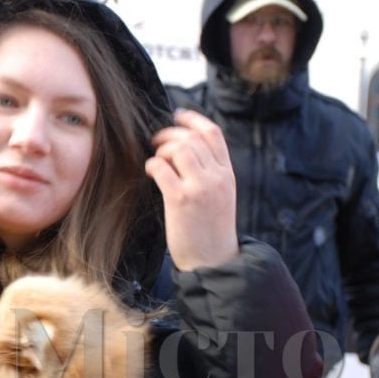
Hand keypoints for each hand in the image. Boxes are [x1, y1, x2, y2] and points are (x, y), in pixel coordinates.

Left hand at [145, 110, 238, 270]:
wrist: (214, 261)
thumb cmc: (211, 231)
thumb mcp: (221, 196)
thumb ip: (211, 173)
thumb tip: (186, 151)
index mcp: (227, 174)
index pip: (213, 134)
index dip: (193, 120)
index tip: (177, 115)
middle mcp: (217, 177)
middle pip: (192, 138)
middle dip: (170, 135)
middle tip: (156, 142)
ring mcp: (200, 188)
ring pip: (178, 149)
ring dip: (161, 150)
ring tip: (156, 161)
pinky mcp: (181, 200)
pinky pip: (161, 169)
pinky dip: (152, 165)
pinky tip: (150, 173)